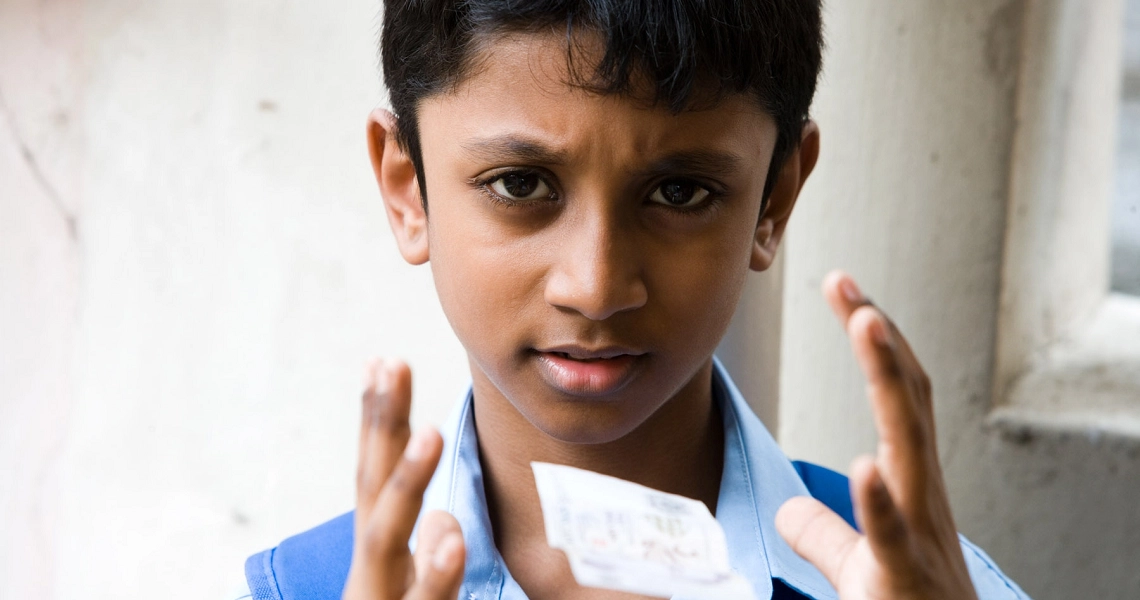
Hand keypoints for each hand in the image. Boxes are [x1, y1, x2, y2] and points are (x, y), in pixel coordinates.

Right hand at [342, 359, 465, 599]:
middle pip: (374, 487)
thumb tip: (444, 520)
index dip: (376, 420)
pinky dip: (437, 575)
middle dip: (383, 425)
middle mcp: (372, 571)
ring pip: (386, 538)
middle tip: (395, 363)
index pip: (374, 475)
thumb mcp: (415, 594)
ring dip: (407, 481)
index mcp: (379, 555)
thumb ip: (427, 558)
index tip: (383, 361)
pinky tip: (455, 541)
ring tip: (431, 432)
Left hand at [775, 272, 977, 599]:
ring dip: (887, 382)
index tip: (846, 291)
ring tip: (866, 324)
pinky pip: (890, 534)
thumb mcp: (861, 565)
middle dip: (878, 336)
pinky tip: (864, 464)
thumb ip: (825, 532)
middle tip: (844, 281)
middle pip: (906, 399)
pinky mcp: (902, 575)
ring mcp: (917, 531)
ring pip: (907, 445)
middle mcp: (921, 494)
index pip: (897, 395)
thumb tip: (789, 509)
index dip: (875, 340)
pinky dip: (879, 498)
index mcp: (910, 484)